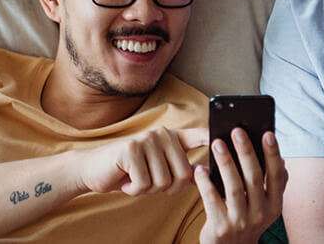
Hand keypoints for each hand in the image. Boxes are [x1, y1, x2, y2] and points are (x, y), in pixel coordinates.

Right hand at [78, 127, 207, 195]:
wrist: (96, 170)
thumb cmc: (131, 171)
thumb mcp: (157, 168)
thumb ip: (177, 167)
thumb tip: (201, 173)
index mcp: (172, 138)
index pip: (197, 135)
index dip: (212, 137)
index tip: (227, 136)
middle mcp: (162, 134)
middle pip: (184, 174)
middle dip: (167, 188)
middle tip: (150, 182)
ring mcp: (147, 139)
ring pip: (164, 182)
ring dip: (149, 190)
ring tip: (137, 178)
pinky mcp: (131, 149)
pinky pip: (145, 184)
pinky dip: (135, 190)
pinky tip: (126, 179)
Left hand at [194, 129, 286, 243]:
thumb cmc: (248, 216)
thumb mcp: (265, 203)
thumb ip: (272, 181)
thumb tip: (279, 156)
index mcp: (274, 204)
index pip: (276, 175)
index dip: (273, 154)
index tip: (268, 134)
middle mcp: (260, 213)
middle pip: (253, 178)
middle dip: (246, 152)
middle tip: (237, 130)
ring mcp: (240, 221)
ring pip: (234, 187)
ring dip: (226, 163)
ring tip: (217, 143)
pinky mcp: (220, 227)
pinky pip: (212, 201)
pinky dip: (206, 183)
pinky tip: (200, 168)